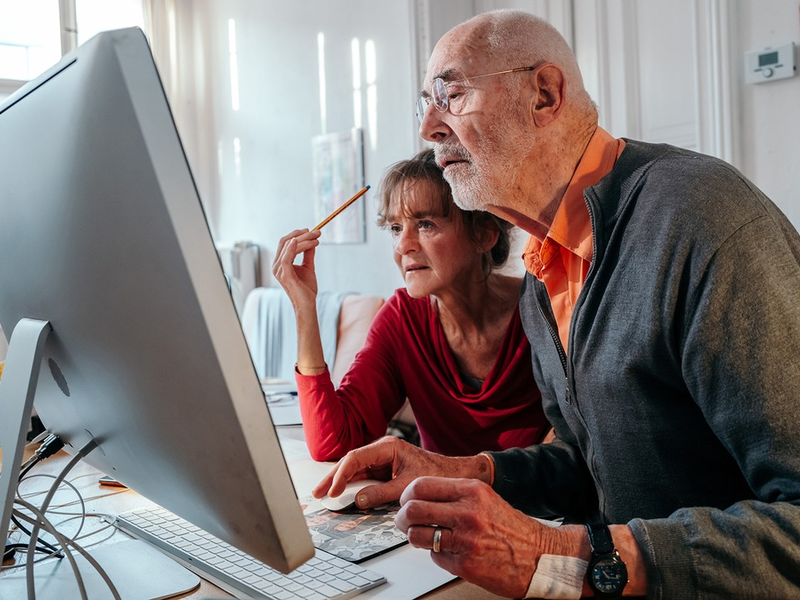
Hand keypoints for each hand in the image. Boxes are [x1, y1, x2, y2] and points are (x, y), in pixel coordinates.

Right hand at [271, 229, 321, 308]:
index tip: (311, 231)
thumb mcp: (308, 267)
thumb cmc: (306, 288)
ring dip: (303, 239)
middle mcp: (276, 265)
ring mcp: (279, 270)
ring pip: (288, 247)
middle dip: (302, 234)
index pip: (285, 242)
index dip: (297, 234)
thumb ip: (308, 254)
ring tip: (317, 238)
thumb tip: (312, 241)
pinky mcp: (285, 275)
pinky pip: (286, 257)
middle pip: (285, 242)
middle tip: (317, 232)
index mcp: (280, 263)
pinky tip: (298, 241)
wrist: (307, 303)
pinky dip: (292, 248)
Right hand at [312, 437, 491, 508]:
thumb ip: (382, 493)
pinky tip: (341, 493)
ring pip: (355, 469)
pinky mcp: (385, 469)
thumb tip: (359, 500)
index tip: (334, 491)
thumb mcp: (407, 486)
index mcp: (387, 447)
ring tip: (324, 494)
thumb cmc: (436, 474)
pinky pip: (364, 476)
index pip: (356, 458)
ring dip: (340, 482)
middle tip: (318, 492)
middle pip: (350, 462)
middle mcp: (382, 450)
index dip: (341, 475)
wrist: (452, 474)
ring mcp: (382, 459)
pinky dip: (352, 485)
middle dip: (333, 477)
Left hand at [396, 476, 573, 597]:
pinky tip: (452, 551)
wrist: (539, 556)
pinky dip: (438, 554)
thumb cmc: (512, 528)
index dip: (405, 495)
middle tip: (404, 521)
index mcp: (471, 491)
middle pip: (412, 509)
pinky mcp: (464, 564)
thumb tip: (419, 496)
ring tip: (426, 537)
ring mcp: (465, 539)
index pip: (421, 485)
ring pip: (417, 534)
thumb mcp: (484, 498)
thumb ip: (454, 495)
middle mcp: (467, 512)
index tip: (405, 501)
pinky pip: (435, 556)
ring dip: (417, 537)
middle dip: (402, 517)